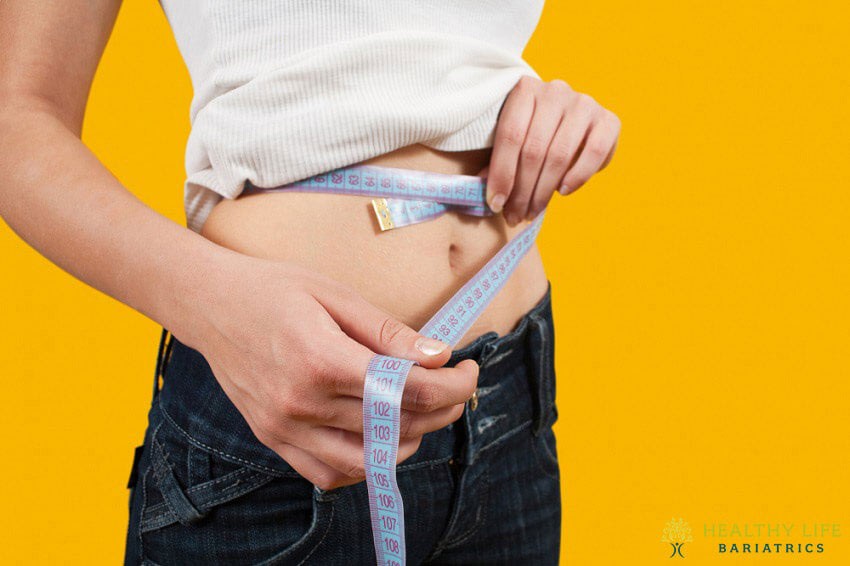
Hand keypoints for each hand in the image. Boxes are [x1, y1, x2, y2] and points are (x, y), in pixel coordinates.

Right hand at [179, 256, 478, 490]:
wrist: (208, 305)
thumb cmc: (272, 288)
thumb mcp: (335, 294)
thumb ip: (388, 332)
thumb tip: (439, 356)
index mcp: (321, 359)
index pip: (407, 391)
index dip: (453, 385)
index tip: (469, 370)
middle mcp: (302, 403)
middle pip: (395, 427)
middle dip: (442, 408)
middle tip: (453, 384)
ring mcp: (285, 428)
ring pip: (369, 461)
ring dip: (409, 440)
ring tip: (419, 409)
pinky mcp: (274, 439)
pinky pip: (329, 473)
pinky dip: (365, 463)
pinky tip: (378, 435)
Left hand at [480, 76, 620, 224]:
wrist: (567, 121)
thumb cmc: (531, 134)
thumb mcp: (510, 141)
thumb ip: (498, 163)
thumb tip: (493, 197)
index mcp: (525, 89)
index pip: (511, 136)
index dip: (501, 173)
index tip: (495, 203)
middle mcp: (555, 91)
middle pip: (534, 149)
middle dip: (522, 190)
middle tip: (515, 215)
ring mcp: (584, 104)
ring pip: (560, 155)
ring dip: (544, 191)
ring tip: (533, 211)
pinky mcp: (608, 120)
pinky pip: (595, 153)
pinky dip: (578, 176)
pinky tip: (562, 191)